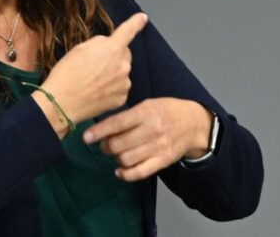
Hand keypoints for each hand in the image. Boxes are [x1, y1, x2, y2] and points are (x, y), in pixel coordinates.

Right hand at [38, 12, 148, 126]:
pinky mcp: (122, 98)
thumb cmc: (67, 74)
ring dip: (112, 73)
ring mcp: (124, 83)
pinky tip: (97, 91)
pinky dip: (112, 88)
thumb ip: (99, 43)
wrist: (62, 103)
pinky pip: (120, 88)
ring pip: (122, 72)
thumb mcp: (80, 49)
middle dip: (114, 56)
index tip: (143, 18)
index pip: (128, 31)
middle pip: (124, 55)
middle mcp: (123, 65)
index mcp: (112, 49)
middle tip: (95, 65)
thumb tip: (107, 45)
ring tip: (93, 81)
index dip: (136, 22)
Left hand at [82, 98, 213, 181]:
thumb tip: (101, 127)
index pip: (116, 124)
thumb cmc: (165, 111)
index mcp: (146, 112)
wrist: (193, 123)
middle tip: (104, 145)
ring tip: (115, 153)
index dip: (98, 132)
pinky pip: (140, 172)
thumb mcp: (147, 104)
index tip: (86, 138)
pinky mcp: (163, 161)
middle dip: (105, 147)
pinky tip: (119, 171)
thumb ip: (127, 115)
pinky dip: (126, 175)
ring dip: (115, 159)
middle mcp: (152, 130)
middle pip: (118, 145)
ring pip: (126, 159)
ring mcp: (158, 147)